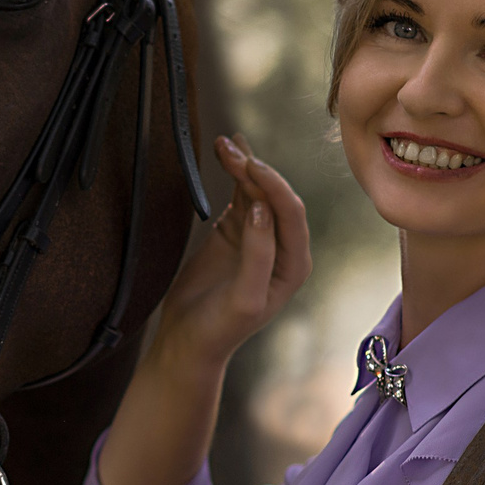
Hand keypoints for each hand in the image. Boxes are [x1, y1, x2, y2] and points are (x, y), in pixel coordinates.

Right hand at [149, 135, 310, 376]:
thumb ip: (258, 254)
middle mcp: (283, 246)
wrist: (189, 340)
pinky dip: (233, 173)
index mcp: (295, 264)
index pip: (291, 213)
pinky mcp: (236, 231)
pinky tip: (226, 153)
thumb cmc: (220, 328)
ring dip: (243, 166)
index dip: (273, 186)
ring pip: (257, 191)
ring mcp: (258, 236)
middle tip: (230, 149)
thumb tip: (260, 208)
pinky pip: (240, 195)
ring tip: (224, 144)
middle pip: (275, 197)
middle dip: (256, 170)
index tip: (249, 168)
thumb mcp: (244, 298)